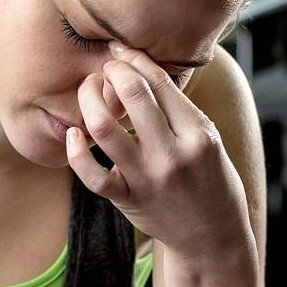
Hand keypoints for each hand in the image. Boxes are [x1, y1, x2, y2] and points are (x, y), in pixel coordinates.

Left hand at [64, 44, 249, 261]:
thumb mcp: (208, 139)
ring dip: (89, 101)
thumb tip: (143, 69)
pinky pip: (93, 174)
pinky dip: (76, 152)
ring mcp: (148, 178)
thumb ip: (179, 110)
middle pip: (133, 96)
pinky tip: (73, 134)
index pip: (160, 83)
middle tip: (104, 69)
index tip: (120, 50)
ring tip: (88, 91)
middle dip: (112, 72)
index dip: (134, 59)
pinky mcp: (128, 199)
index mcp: (197, 133)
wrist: (213, 236)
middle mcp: (172, 154)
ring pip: (105, 129)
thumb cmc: (211, 180)